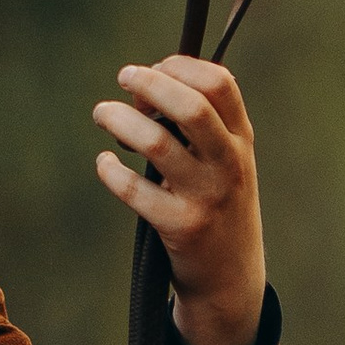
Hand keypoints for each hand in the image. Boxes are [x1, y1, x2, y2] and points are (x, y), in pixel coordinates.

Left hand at [93, 55, 267, 344]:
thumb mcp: (226, 161)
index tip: (155, 70)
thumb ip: (199, 124)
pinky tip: (105, 164)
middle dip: (150, 83)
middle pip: (191, 106)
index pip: (220, 84)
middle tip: (123, 78)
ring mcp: (206, 196)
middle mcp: (229, 164)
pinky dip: (109, 170)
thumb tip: (143, 85)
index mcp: (242, 140)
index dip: (180, 66)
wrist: (231, 279)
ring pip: (156, 142)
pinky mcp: (181, 227)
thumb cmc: (217, 205)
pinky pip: (133, 190)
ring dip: (119, 119)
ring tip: (102, 114)